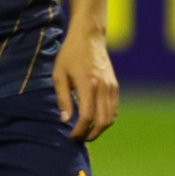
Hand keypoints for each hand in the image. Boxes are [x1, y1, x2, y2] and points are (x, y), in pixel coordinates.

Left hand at [53, 25, 118, 142]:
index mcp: (88, 85)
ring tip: (86, 131)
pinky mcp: (115, 85)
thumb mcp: (59, 75)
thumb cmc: (70, 55)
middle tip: (79, 138)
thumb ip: (63, 99)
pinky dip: (106, 119)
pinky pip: (114, 109)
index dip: (79, 131)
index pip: (87, 117)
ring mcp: (111, 87)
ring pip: (111, 117)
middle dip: (91, 134)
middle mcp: (103, 88)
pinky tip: (95, 120)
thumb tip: (65, 121)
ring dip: (99, 129)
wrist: (89, 37)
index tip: (71, 136)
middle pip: (102, 122)